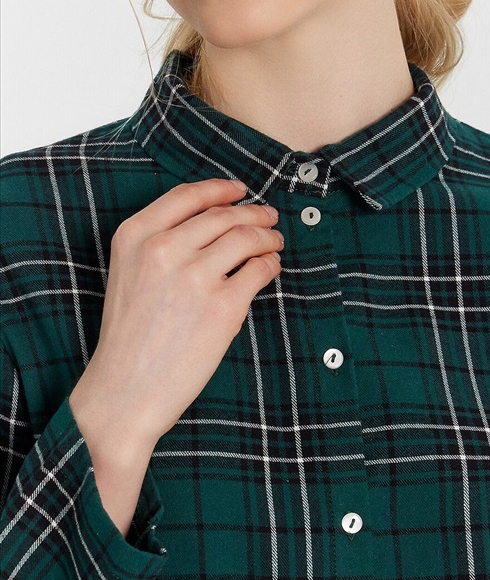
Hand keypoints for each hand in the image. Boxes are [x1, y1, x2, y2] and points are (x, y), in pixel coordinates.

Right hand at [69, 179, 283, 451]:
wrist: (125, 390)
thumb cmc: (129, 335)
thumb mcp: (129, 273)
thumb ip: (161, 242)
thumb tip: (218, 218)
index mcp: (134, 236)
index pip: (187, 196)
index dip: (219, 189)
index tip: (239, 190)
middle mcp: (163, 249)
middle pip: (223, 214)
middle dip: (252, 213)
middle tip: (268, 218)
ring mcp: (194, 276)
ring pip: (247, 236)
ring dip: (267, 236)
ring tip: (274, 242)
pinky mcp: (223, 306)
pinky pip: (259, 269)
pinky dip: (270, 264)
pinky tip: (270, 267)